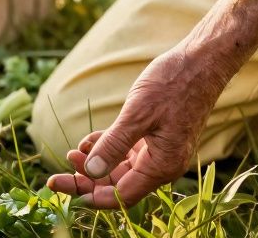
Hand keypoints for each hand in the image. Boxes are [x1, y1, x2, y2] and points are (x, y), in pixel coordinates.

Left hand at [47, 48, 224, 208]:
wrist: (201, 61)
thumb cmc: (174, 83)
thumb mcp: (138, 114)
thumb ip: (113, 145)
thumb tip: (89, 172)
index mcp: (162, 165)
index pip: (121, 195)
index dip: (89, 195)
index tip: (61, 187)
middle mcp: (163, 164)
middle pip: (118, 184)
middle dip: (87, 180)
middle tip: (56, 175)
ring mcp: (160, 151)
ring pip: (121, 168)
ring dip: (95, 163)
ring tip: (70, 153)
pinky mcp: (157, 137)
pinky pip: (128, 152)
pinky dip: (108, 147)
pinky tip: (88, 140)